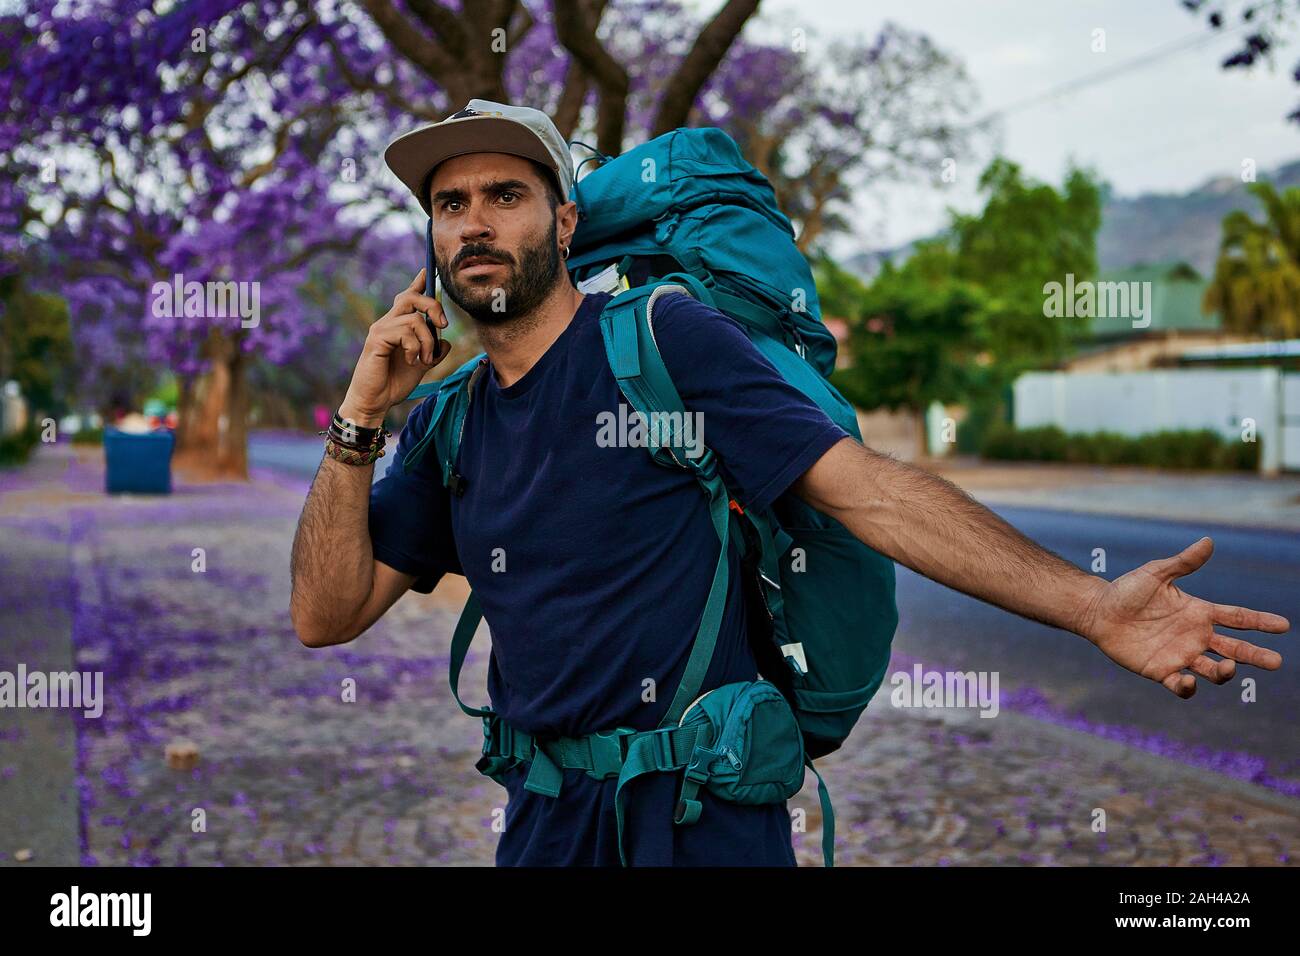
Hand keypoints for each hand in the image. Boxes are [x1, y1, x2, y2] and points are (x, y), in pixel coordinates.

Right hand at [339, 268, 451, 425]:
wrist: (375, 401)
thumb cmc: (394, 382)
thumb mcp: (422, 365)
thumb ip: (433, 351)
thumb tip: (445, 341)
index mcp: (398, 326)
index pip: (408, 297)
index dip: (419, 282)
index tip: (429, 269)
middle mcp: (388, 322)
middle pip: (412, 297)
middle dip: (433, 306)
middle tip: (444, 324)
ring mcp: (381, 329)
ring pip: (414, 318)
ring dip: (427, 340)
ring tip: (424, 359)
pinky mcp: (377, 338)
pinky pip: (405, 332)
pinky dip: (415, 347)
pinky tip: (412, 361)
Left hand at [1077, 536, 1287, 697]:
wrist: (1098, 611)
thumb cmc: (1127, 590)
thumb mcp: (1156, 574)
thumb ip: (1183, 562)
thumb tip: (1209, 542)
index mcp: (1198, 612)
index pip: (1237, 618)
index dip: (1260, 621)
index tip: (1283, 625)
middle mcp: (1194, 636)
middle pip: (1234, 649)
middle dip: (1255, 655)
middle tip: (1276, 661)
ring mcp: (1179, 655)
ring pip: (1213, 670)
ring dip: (1224, 672)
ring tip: (1228, 666)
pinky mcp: (1160, 671)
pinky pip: (1180, 685)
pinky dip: (1187, 687)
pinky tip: (1189, 681)